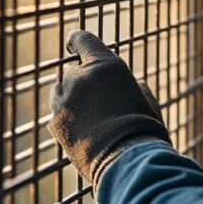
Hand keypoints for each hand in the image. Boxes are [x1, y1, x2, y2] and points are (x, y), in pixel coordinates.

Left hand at [48, 29, 170, 185]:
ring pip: (60, 91)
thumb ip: (135, 87)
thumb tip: (136, 85)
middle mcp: (80, 77)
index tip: (72, 44)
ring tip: (89, 116)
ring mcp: (64, 101)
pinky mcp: (55, 123)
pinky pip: (57, 114)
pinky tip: (84, 133)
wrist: (129, 164)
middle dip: (82, 80)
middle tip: (97, 99)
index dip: (77, 40)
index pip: (82, 39)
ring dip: (70, 97)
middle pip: (73, 70)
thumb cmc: (145, 131)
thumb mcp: (147, 101)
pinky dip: (66, 119)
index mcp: (105, 65)